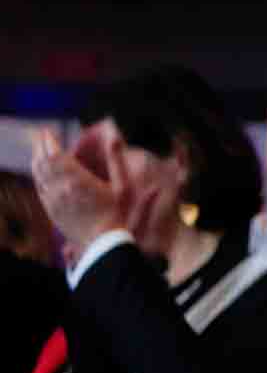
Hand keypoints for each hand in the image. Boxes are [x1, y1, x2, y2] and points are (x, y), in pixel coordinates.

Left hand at [29, 127, 134, 249]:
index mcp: (78, 180)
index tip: (48, 131)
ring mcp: (53, 200)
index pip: (56, 156)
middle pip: (43, 163)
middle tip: (41, 135)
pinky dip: (37, 175)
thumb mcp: (122, 185)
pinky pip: (39, 188)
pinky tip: (40, 171)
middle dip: (40, 146)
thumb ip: (117, 160)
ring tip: (39, 149)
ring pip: (39, 175)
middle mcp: (61, 189)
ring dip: (37, 159)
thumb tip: (115, 138)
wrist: (101, 241)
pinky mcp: (51, 210)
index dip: (49, 142)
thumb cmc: (115, 213)